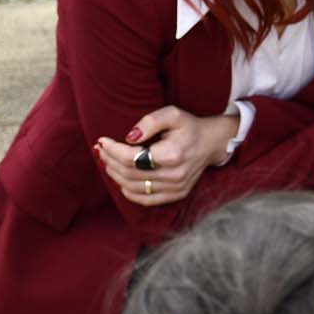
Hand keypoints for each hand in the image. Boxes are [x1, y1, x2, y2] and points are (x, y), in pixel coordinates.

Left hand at [95, 105, 237, 206]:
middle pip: (129, 174)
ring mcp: (176, 188)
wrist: (212, 143)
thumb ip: (150, 122)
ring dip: (115, 175)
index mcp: (173, 154)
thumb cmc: (189, 127)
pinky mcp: (176, 194)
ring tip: (108, 162)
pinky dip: (128, 191)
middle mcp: (174, 175)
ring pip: (134, 188)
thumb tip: (129, 138)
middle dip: (110, 161)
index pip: (132, 158)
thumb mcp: (172, 114)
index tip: (102, 141)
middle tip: (102, 150)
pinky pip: (145, 199)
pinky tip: (121, 178)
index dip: (113, 150)